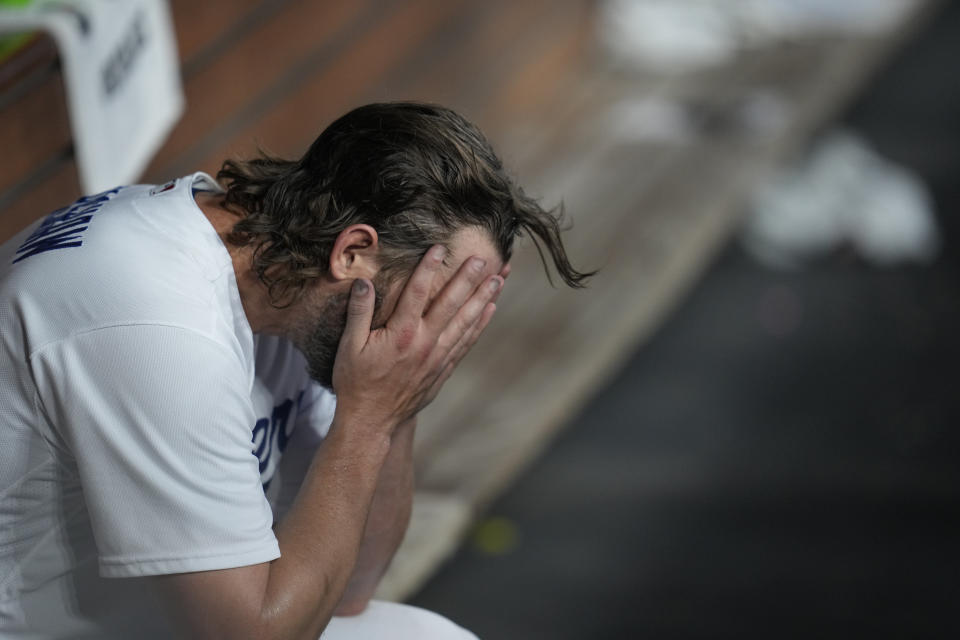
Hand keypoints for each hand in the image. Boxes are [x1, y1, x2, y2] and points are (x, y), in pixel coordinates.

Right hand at [331, 246, 504, 433]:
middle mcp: (425, 344)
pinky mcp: (443, 369)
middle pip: (451, 304)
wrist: (372, 422)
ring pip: (466, 322)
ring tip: (499, 279)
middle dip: (468, 279)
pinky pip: (467, 342)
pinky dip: (480, 324)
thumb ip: (358, 313)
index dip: (429, 268)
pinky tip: (490, 309)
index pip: (418, 293)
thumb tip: (364, 282)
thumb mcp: (349, 347)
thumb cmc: (356, 383)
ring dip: (483, 298)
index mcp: (401, 335)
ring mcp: (437, 357)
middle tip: (484, 258)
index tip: (440, 248)